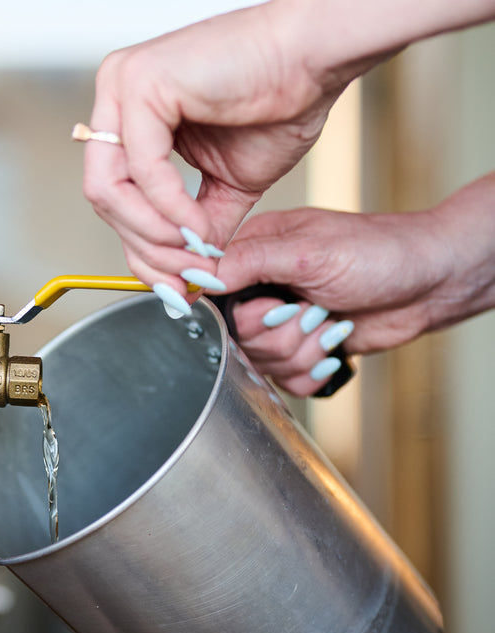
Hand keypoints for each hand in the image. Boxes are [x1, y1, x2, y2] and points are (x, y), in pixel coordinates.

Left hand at [81, 0, 341, 304]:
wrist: (314, 57)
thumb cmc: (280, 102)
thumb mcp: (228, 185)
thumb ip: (198, 225)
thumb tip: (187, 276)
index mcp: (129, 115)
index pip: (113, 197)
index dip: (141, 249)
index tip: (176, 285)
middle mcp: (116, 96)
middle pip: (103, 198)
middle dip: (147, 249)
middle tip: (188, 276)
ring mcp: (122, 86)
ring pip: (109, 188)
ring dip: (153, 234)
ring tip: (195, 251)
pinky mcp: (141, 84)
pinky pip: (142, 168)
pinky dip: (169, 207)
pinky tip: (197, 225)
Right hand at [215, 177, 494, 395]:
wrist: (431, 282)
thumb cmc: (381, 253)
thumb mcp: (310, 250)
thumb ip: (250, 261)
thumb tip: (201, 274)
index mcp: (255, 252)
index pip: (213, 294)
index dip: (239, 311)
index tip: (274, 306)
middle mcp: (263, 287)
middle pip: (238, 337)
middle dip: (282, 333)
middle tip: (314, 310)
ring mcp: (283, 321)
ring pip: (264, 362)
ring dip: (304, 350)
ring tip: (330, 323)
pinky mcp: (304, 349)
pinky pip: (287, 382)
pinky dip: (314, 371)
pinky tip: (334, 346)